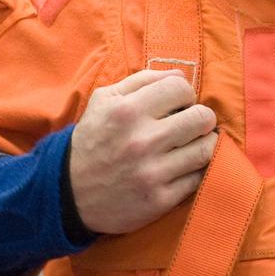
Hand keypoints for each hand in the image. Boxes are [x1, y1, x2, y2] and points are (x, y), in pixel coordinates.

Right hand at [69, 69, 217, 234]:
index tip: (179, 105)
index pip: (181, 88)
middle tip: (191, 124)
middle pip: (202, 118)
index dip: (184, 94)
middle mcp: (141, 141)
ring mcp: (151, 173)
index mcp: (127, 111)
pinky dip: (195, 170)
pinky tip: (182, 167)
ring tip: (192, 144)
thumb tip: (182, 75)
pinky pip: (198, 178)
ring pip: (206, 150)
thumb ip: (142, 81)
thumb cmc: (92, 140)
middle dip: (201, 118)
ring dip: (204, 144)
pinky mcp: (159, 200)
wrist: (68, 194)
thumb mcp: (104, 100)